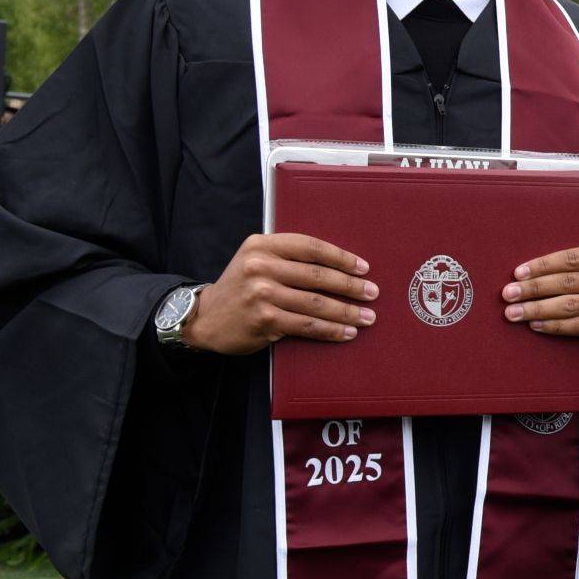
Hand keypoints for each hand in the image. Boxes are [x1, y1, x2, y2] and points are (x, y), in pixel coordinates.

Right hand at [185, 233, 374, 353]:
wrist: (205, 317)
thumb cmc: (241, 286)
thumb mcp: (256, 260)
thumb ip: (288, 257)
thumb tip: (340, 267)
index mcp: (262, 246)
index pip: (311, 247)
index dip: (341, 257)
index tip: (363, 268)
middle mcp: (260, 267)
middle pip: (317, 275)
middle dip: (350, 286)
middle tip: (372, 293)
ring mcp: (261, 294)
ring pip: (315, 303)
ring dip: (346, 312)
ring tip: (367, 317)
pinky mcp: (264, 320)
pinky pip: (306, 325)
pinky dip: (330, 330)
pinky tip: (347, 332)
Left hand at [504, 243, 578, 344]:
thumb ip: (575, 266)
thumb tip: (528, 272)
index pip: (572, 258)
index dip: (542, 265)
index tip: (518, 273)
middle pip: (568, 282)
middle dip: (534, 289)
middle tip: (508, 294)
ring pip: (570, 305)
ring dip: (537, 309)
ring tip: (514, 312)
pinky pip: (578, 325)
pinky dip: (553, 325)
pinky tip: (535, 324)